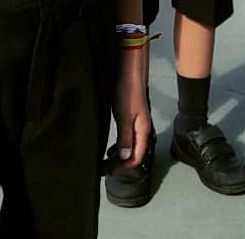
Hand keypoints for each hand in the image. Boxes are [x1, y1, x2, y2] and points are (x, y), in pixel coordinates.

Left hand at [104, 53, 152, 174]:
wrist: (129, 72)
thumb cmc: (127, 92)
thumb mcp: (124, 116)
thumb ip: (125, 137)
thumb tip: (126, 158)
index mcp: (142, 132)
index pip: (135, 158)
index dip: (122, 168)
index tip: (106, 171)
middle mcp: (141, 131)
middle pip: (133, 156)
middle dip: (118, 165)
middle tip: (102, 169)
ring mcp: (136, 126)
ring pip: (129, 149)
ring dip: (118, 158)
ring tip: (104, 162)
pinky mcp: (130, 120)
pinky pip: (126, 141)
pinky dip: (118, 148)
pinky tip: (110, 150)